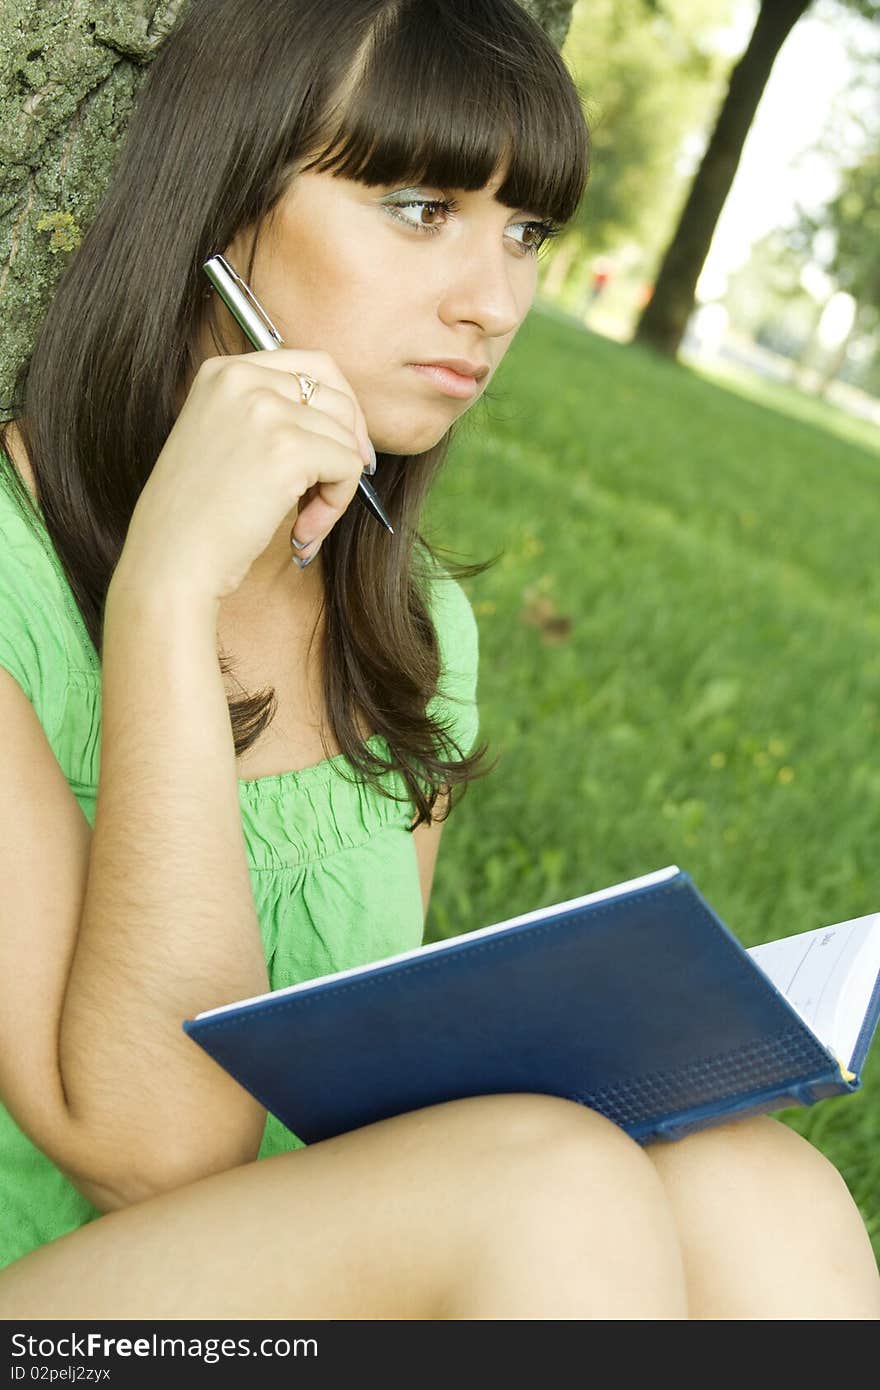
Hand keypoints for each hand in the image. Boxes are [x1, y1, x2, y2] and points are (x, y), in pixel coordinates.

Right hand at [115, 349, 372, 603]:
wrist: (170, 562)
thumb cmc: (197, 519)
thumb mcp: (224, 441)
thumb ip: (271, 418)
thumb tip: (347, 424)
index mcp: (223, 371)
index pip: (313, 366)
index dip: (341, 411)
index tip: (345, 450)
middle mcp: (242, 379)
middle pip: (338, 397)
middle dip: (348, 448)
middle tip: (331, 493)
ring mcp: (265, 411)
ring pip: (346, 439)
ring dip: (336, 489)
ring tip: (304, 525)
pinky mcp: (288, 449)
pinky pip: (347, 469)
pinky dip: (336, 507)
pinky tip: (300, 534)